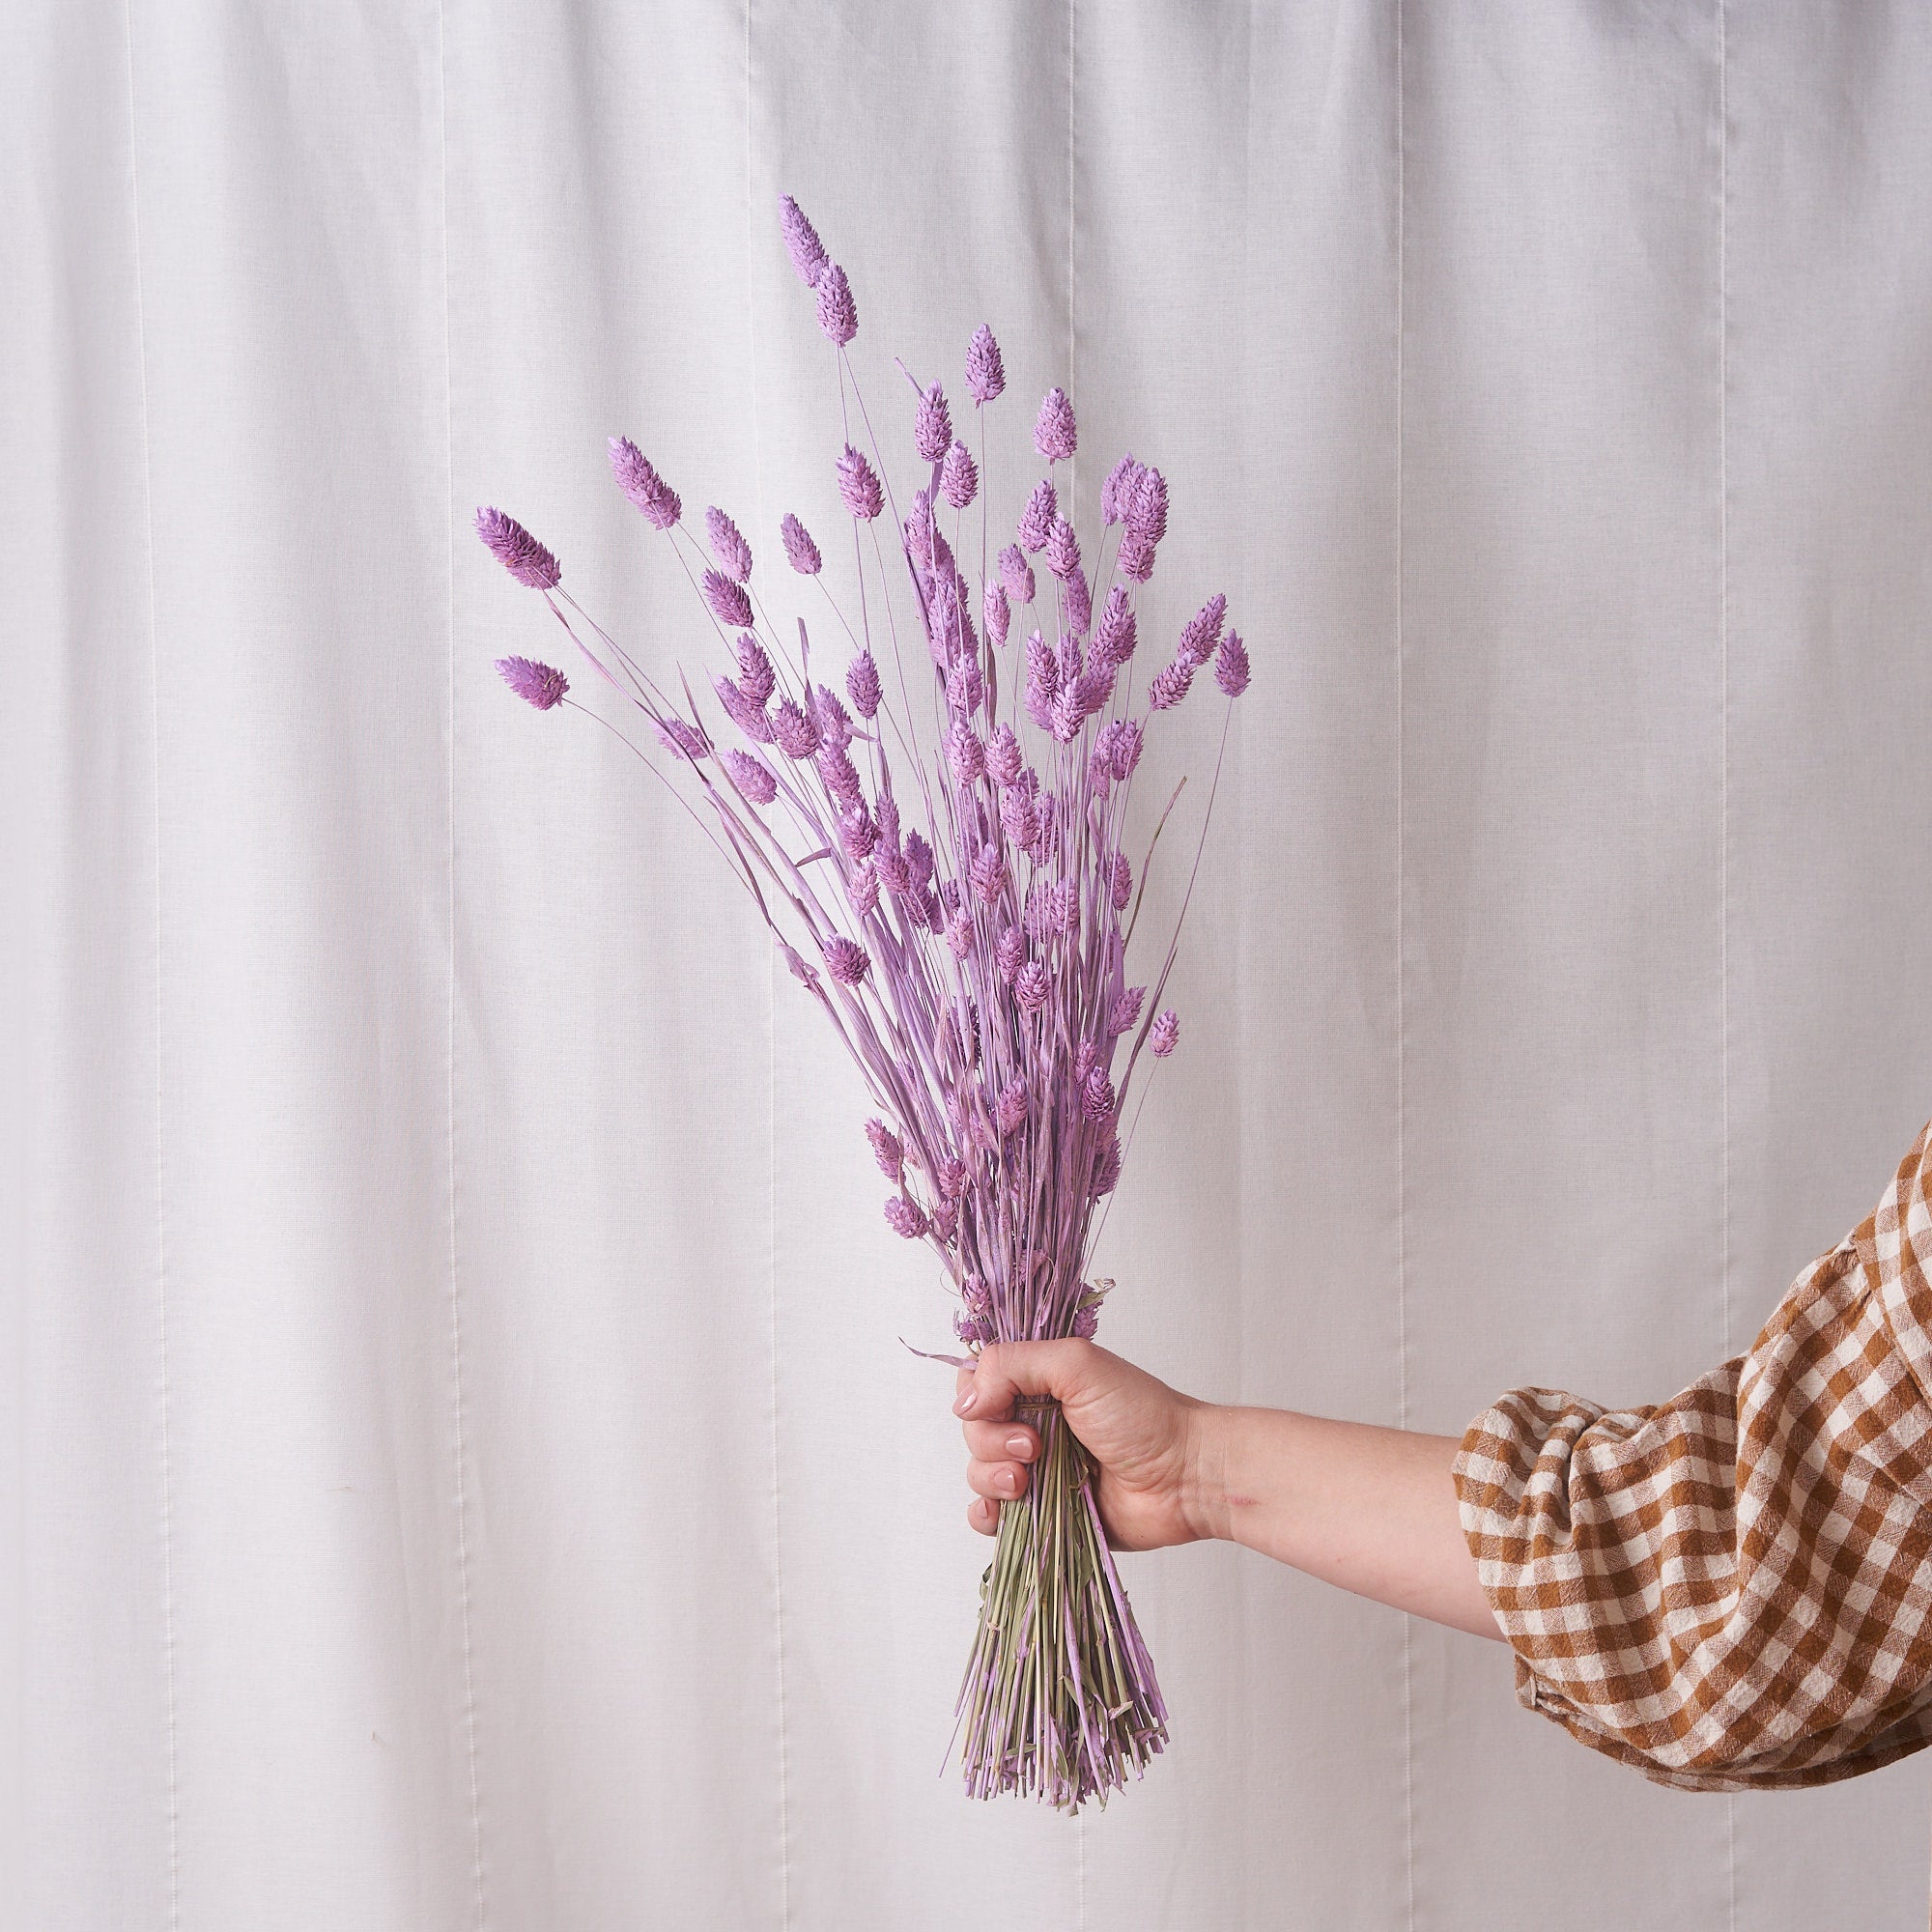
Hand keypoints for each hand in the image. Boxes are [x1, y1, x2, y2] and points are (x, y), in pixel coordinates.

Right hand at [952, 1339, 1211, 1550]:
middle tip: (1035, 1446)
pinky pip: (989, 1517)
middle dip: (991, 1441)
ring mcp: (1034, 1470)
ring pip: (977, 1473)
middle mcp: (1031, 1422)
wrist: (1183, 1477)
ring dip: (992, 1478)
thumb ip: (1012, 1365)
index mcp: (1037, 1383)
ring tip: (1030, 1481)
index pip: (976, 1383)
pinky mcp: (1041, 1514)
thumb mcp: (1076, 1365)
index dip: (977, 1396)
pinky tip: (1006, 1511)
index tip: (1001, 1406)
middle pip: (972, 1431)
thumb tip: (964, 1401)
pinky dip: (986, 1515)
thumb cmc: (1142, 1415)